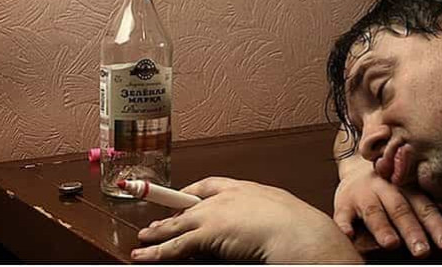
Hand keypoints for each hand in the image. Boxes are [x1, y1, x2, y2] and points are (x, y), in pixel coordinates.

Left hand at [131, 177, 362, 262]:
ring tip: (143, 241)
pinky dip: (157, 251)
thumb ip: (258, 218)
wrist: (298, 234)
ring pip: (178, 224)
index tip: (183, 198)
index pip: (212, 185)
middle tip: (156, 224)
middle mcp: (228, 196)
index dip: (193, 193)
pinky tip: (146, 255)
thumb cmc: (298, 228)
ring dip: (158, 234)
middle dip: (171, 214)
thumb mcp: (278, 215)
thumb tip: (250, 234)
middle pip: (190, 203)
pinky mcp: (207, 232)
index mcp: (247, 189)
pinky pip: (176, 245)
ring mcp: (216, 213)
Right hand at [333, 155, 441, 256]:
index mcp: (406, 188)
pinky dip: (343, 226)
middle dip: (412, 231)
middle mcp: (386, 189)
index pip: (424, 207)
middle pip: (400, 210)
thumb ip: (427, 201)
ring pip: (374, 212)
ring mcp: (364, 195)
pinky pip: (342, 215)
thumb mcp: (409, 188)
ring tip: (391, 243)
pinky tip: (348, 236)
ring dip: (382, 228)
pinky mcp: (343, 203)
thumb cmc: (389, 185)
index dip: (436, 225)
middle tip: (422, 251)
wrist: (356, 166)